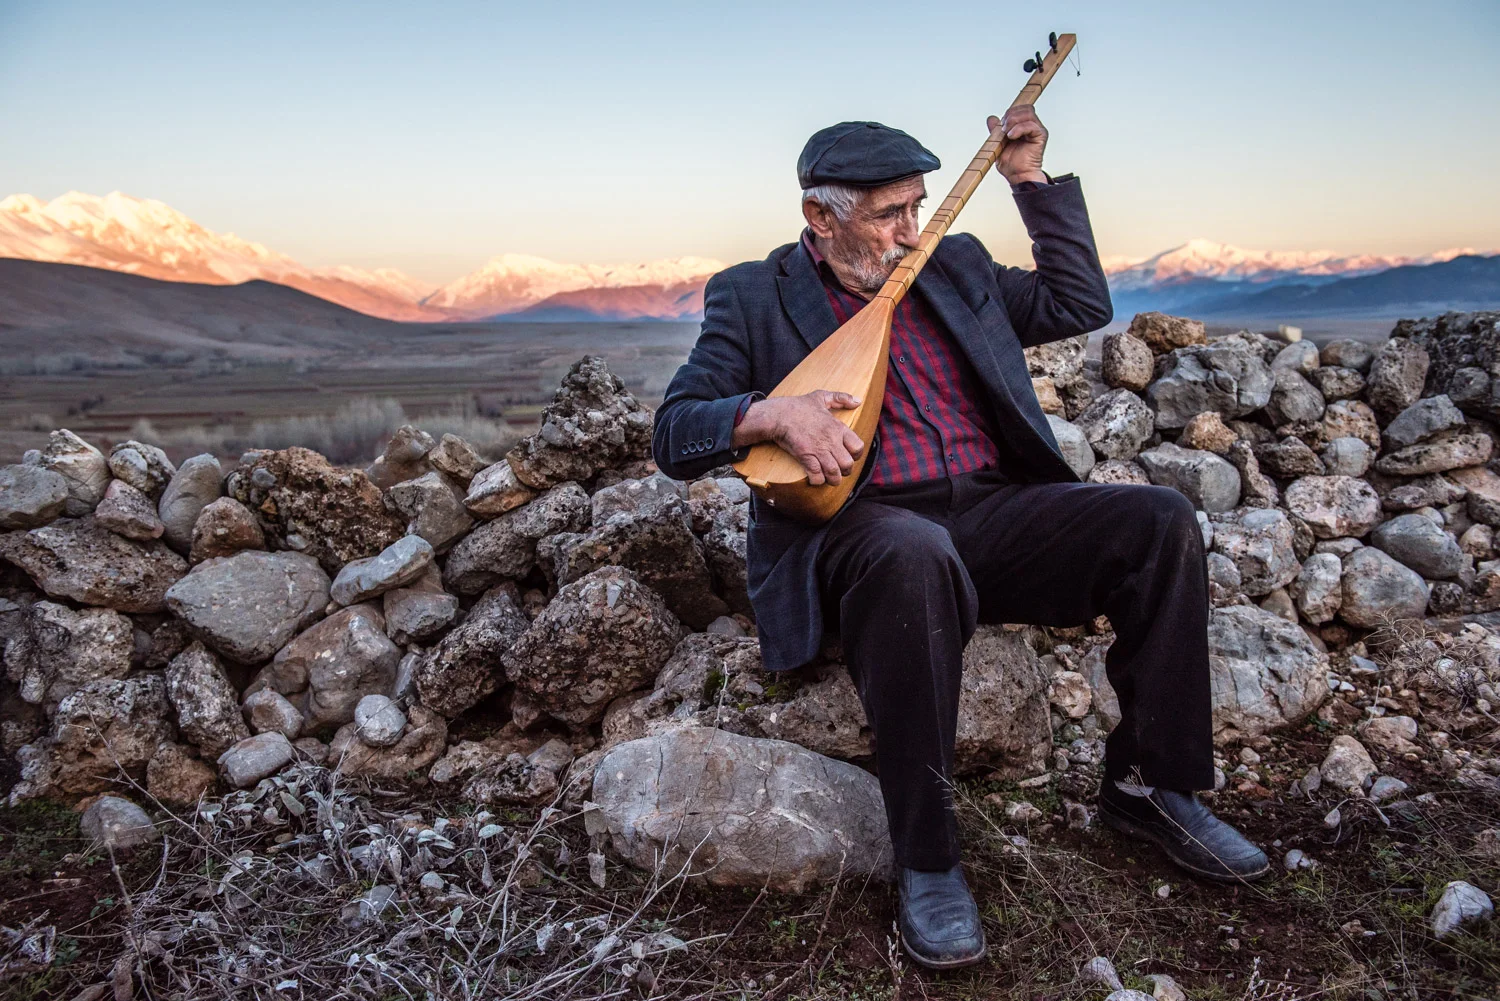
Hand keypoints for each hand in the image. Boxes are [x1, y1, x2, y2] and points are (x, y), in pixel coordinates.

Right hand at [733, 391, 865, 485]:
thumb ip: (841, 398)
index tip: (849, 456)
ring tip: (830, 479)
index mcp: (838, 427)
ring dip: (833, 479)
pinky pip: (817, 475)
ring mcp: (818, 450)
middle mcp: (831, 440)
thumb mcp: (821, 396)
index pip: (858, 447)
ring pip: (834, 472)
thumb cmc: (798, 406)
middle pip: (848, 464)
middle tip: (839, 471)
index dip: (856, 455)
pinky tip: (816, 478)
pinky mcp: (805, 457)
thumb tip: (857, 401)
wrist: (778, 415)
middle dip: (845, 471)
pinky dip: (818, 480)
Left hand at [988, 107, 1047, 184]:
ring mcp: (1037, 130)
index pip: (1019, 108)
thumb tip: (991, 118)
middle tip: (1003, 129)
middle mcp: (1031, 126)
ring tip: (1007, 134)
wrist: (1018, 176)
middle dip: (1010, 115)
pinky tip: (1012, 137)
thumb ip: (995, 131)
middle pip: (1024, 108)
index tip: (1001, 124)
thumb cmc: (1011, 165)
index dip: (1009, 112)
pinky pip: (1031, 125)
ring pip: (1028, 113)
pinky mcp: (1041, 135)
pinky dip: (1019, 129)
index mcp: (1022, 126)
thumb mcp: (998, 144)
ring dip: (1014, 121)